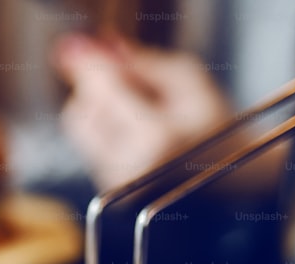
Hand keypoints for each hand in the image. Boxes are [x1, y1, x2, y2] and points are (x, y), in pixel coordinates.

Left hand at [53, 33, 231, 190]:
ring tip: (138, 110)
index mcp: (156, 139)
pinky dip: (103, 129)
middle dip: (97, 89)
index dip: (87, 65)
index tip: (72, 46)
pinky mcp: (106, 186)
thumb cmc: (211, 123)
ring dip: (99, 109)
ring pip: (79, 127)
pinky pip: (88, 144)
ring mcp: (115, 179)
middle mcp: (129, 165)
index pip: (103, 90)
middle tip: (128, 83)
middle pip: (81, 110)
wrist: (222, 171)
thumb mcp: (188, 79)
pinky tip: (134, 131)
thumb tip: (100, 46)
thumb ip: (141, 62)